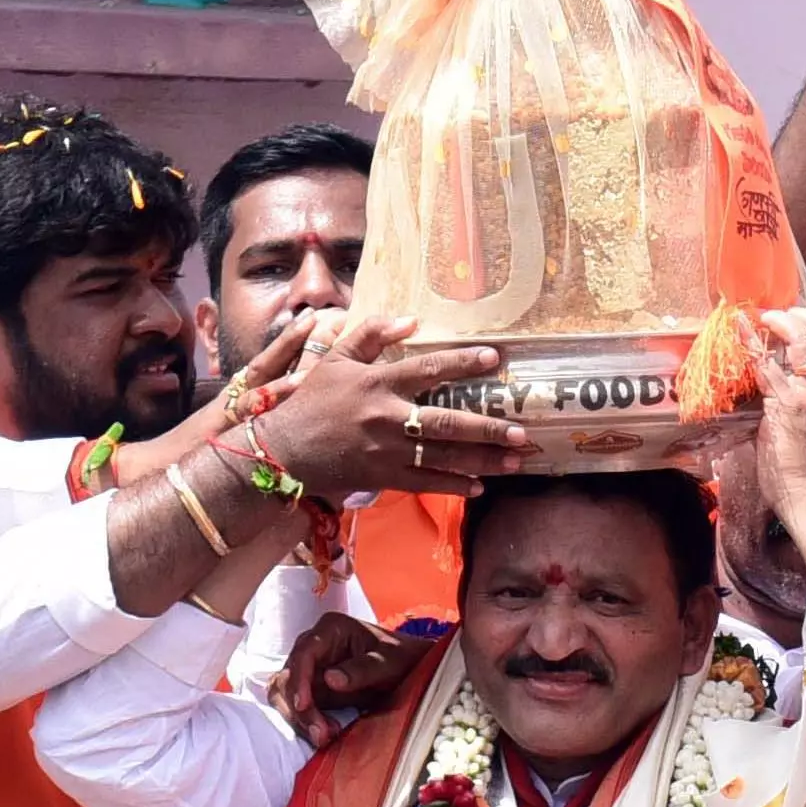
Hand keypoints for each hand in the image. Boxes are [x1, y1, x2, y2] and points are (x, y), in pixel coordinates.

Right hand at [252, 314, 523, 496]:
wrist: (283, 449)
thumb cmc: (312, 401)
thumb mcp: (336, 360)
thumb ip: (370, 335)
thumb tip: (411, 320)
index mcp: (378, 383)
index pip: (428, 369)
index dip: (463, 362)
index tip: (495, 358)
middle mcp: (387, 417)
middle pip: (446, 422)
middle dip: (487, 428)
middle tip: (522, 431)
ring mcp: (387, 450)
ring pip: (443, 457)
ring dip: (483, 460)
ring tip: (516, 460)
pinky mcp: (382, 477)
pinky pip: (425, 483)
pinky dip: (454, 485)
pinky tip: (481, 486)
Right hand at [280, 615, 427, 745]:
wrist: (410, 669)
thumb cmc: (403, 657)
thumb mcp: (391, 662)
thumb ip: (363, 670)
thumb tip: (330, 679)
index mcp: (331, 629)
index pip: (304, 652)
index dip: (298, 679)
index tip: (303, 704)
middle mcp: (313, 647)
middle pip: (288, 677)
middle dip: (299, 708)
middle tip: (320, 733)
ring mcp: (309, 669)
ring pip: (285, 695)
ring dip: (299, 719)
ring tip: (324, 737)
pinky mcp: (312, 689)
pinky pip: (297, 707)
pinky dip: (306, 723)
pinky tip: (326, 734)